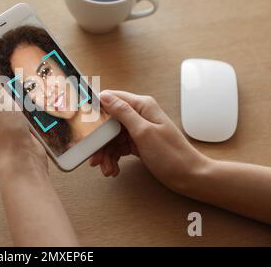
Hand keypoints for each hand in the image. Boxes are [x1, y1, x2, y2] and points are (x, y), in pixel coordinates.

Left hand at [0, 48, 48, 174]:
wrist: (22, 159)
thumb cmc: (3, 129)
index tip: (6, 43)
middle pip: (3, 80)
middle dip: (15, 70)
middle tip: (28, 57)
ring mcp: (9, 113)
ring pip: (19, 91)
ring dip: (28, 84)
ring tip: (41, 72)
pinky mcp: (24, 121)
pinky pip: (30, 103)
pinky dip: (36, 97)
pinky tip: (46, 91)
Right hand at [91, 90, 206, 191]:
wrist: (189, 177)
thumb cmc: (172, 155)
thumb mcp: (143, 132)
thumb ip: (123, 113)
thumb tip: (105, 96)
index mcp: (142, 106)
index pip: (111, 99)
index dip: (95, 110)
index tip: (83, 124)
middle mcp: (139, 115)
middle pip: (108, 122)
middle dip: (100, 141)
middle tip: (94, 157)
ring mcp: (138, 130)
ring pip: (111, 137)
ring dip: (106, 153)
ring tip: (106, 169)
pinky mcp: (138, 143)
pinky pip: (118, 147)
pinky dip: (113, 158)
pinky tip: (113, 169)